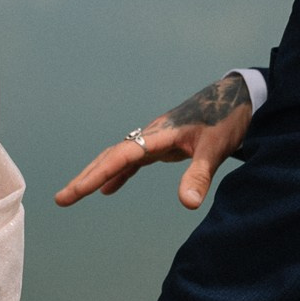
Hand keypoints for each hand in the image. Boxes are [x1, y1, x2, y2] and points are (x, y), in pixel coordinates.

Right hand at [56, 75, 253, 210]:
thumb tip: (187, 204)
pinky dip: (119, 174)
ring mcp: (156, 138)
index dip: (95, 176)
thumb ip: (200, 175)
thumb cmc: (228, 119)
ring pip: (118, 157)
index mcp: (159, 134)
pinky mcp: (164, 143)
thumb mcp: (217, 148)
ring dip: (97, 175)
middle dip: (85, 177)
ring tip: (74, 194)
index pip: (120, 157)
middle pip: (110, 156)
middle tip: (61, 199)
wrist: (239, 96)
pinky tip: (108, 190)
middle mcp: (152, 134)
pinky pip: (134, 160)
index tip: (73, 193)